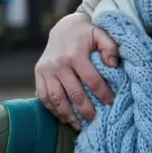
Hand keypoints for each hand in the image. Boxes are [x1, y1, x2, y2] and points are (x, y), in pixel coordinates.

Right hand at [35, 12, 117, 129]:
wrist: (64, 27)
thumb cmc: (87, 33)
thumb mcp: (101, 34)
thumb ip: (110, 48)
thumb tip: (113, 65)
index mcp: (76, 54)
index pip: (92, 80)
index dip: (102, 94)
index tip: (111, 103)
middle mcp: (58, 64)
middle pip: (74, 94)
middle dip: (86, 110)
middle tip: (96, 121)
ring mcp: (46, 69)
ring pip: (56, 99)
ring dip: (68, 115)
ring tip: (79, 126)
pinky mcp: (38, 73)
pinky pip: (44, 96)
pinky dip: (53, 110)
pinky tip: (64, 118)